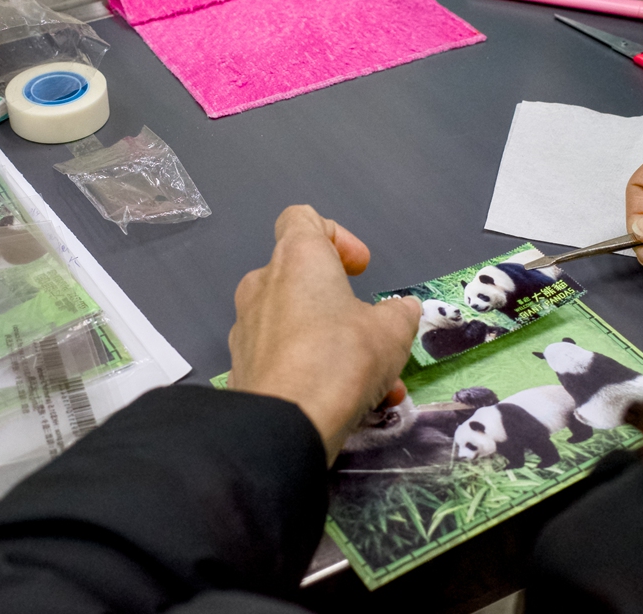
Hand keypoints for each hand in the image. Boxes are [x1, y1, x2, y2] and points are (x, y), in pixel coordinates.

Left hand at [227, 206, 419, 465]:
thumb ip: (398, 314)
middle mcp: (262, 284)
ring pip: (295, 325)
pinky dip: (313, 372)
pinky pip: (283, 359)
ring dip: (333, 345)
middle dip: (338, 304)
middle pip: (299, 278)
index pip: (302, 219)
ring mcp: (246, 327)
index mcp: (297, 258)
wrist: (285, 423)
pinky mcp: (241, 367)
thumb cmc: (341, 358)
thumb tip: (401, 310)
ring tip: (375, 382)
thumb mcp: (392, 333)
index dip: (335, 235)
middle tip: (369, 331)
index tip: (359, 268)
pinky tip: (348, 405)